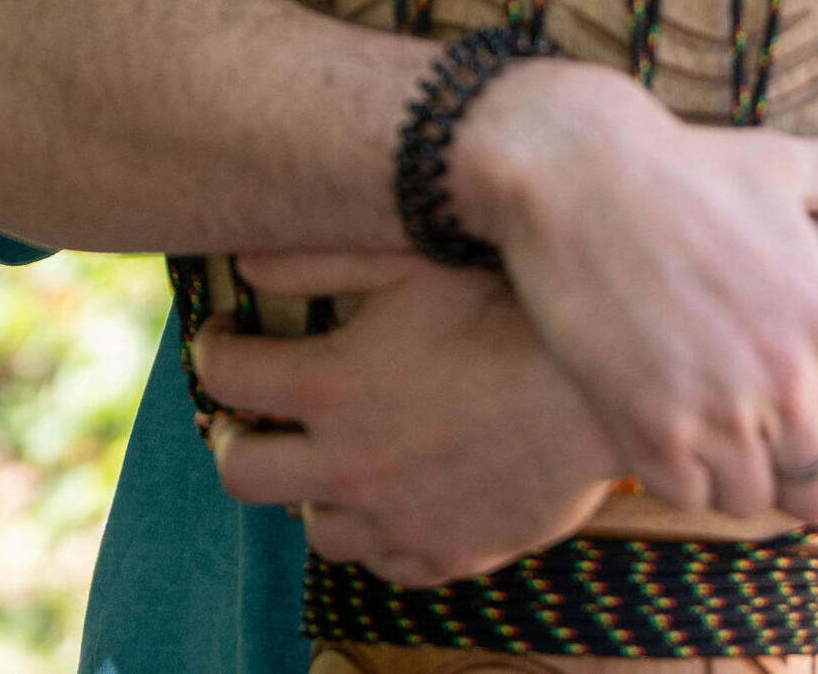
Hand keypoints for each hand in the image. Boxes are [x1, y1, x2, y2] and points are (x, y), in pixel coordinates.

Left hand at [195, 250, 619, 585]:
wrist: (604, 384)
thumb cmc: (513, 305)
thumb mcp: (414, 258)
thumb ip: (322, 255)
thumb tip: (245, 257)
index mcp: (332, 386)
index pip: (225, 376)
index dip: (213, 347)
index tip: (225, 334)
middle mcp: (350, 464)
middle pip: (242, 472)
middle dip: (235, 434)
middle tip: (256, 409)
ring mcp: (397, 519)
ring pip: (313, 525)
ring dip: (309, 486)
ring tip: (334, 448)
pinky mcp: (448, 553)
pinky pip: (383, 561)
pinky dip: (375, 529)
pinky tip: (396, 489)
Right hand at [449, 60, 817, 524]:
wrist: (579, 170)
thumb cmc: (684, 163)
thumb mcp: (783, 163)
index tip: (804, 424)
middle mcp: (788, 379)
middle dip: (792, 474)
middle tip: (754, 441)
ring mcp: (721, 411)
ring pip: (752, 501)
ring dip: (731, 476)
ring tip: (706, 431)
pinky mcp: (652, 430)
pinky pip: (686, 496)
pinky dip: (677, 474)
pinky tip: (662, 428)